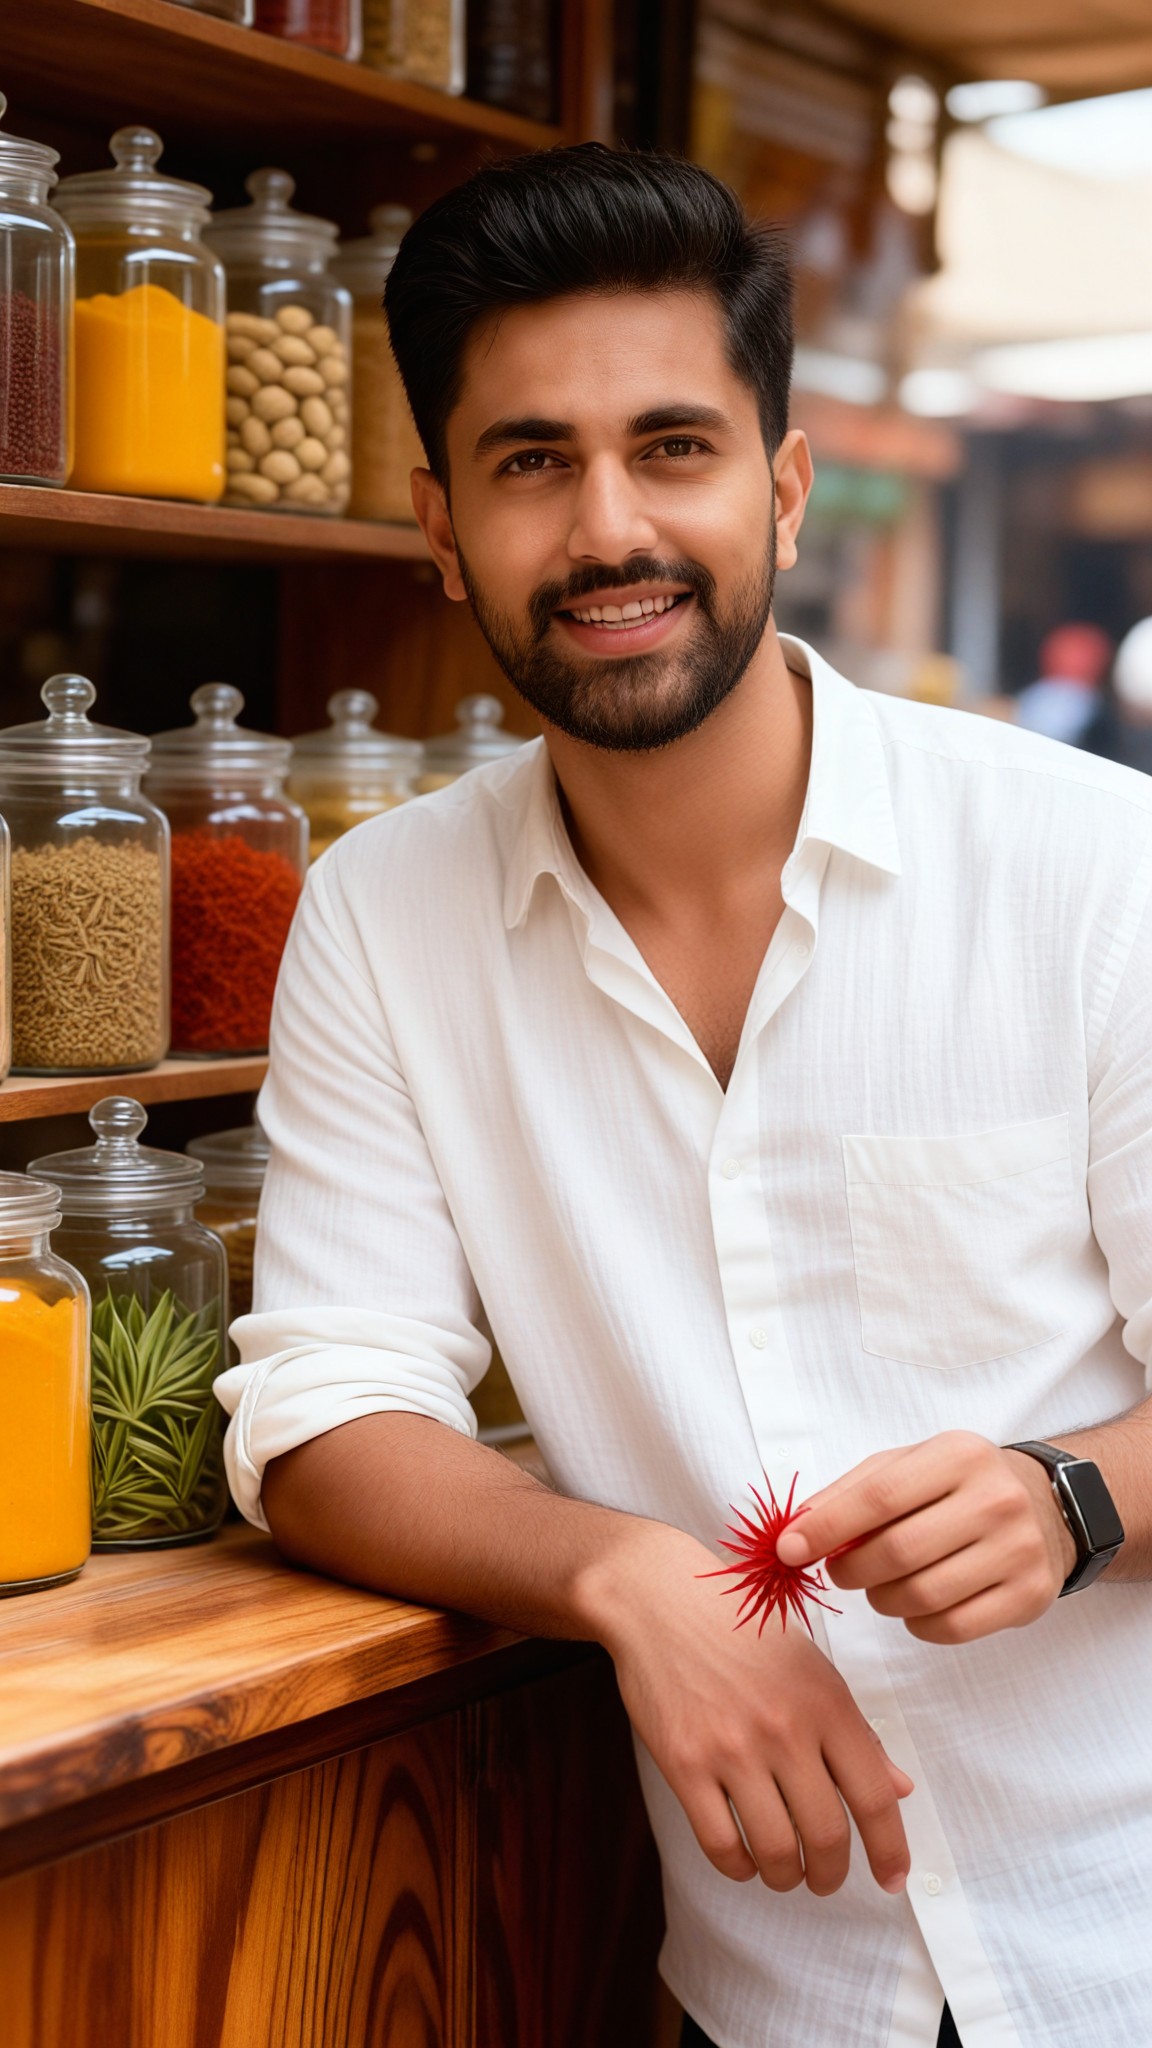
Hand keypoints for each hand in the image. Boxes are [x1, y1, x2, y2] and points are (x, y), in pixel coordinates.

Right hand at [587, 1524, 912, 1897]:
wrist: (659, 1598)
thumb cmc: (740, 1628)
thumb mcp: (811, 1666)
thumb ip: (855, 1730)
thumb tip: (900, 1788)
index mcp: (826, 1702)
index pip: (874, 1796)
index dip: (890, 1849)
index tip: (892, 1879)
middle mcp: (784, 1728)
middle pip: (827, 1835)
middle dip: (832, 1875)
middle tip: (826, 1880)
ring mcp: (731, 1748)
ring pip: (776, 1850)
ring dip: (787, 1878)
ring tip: (785, 1872)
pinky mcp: (684, 1763)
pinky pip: (720, 1844)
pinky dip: (739, 1868)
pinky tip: (744, 1860)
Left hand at [776, 1432, 1077, 1645]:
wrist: (1044, 1506)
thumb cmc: (956, 1485)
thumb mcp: (907, 1467)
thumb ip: (849, 1493)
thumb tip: (795, 1532)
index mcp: (958, 1455)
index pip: (878, 1496)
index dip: (826, 1528)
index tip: (788, 1550)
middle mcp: (996, 1499)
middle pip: (898, 1552)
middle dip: (851, 1570)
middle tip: (839, 1571)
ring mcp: (1018, 1550)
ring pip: (921, 1596)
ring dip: (881, 1599)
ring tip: (879, 1585)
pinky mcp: (1029, 1596)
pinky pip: (950, 1629)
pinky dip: (916, 1624)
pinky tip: (914, 1605)